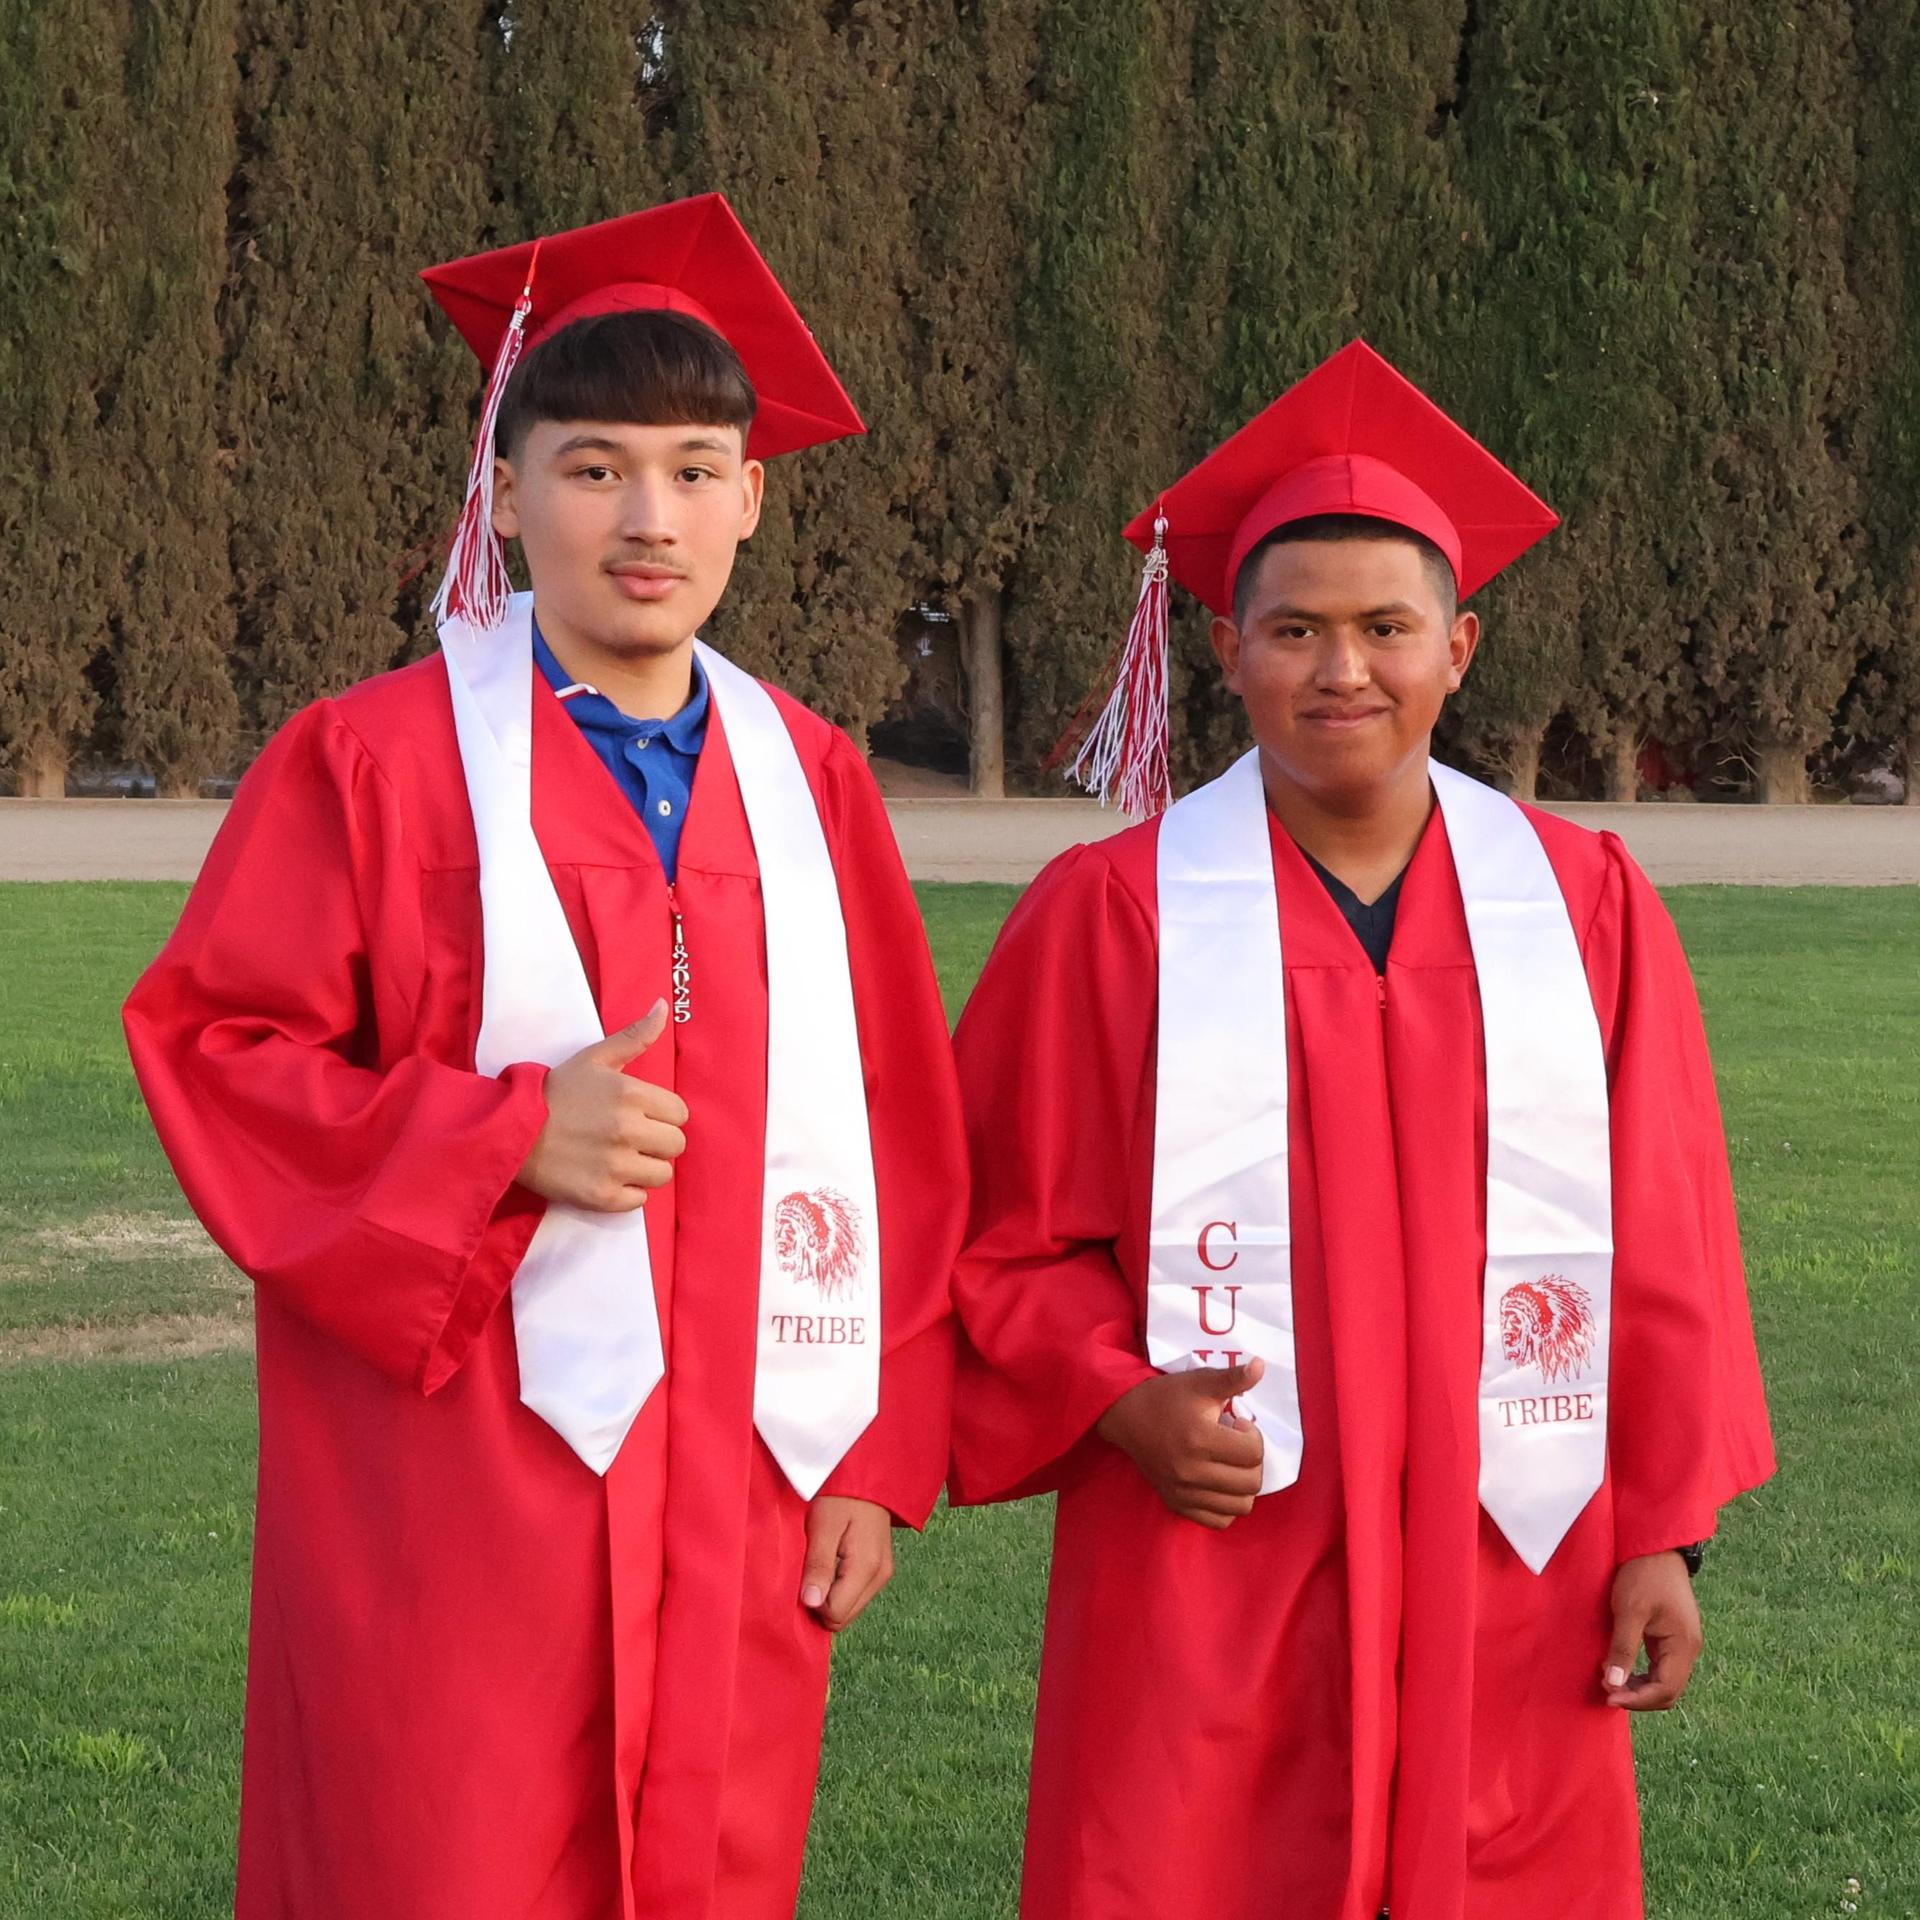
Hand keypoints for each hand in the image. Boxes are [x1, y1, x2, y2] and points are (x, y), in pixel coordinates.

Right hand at [515, 1001, 688, 1212]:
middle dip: (658, 1141)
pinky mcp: (601, 1196)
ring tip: (619, 1157)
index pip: (680, 1113)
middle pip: (676, 1145)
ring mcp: (615, 1166)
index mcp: (631, 1095)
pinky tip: (607, 1176)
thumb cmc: (556, 1092)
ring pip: (662, 1175)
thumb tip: (664, 1006)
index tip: (642, 1114)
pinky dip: (627, 1192)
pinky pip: (639, 1200)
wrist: (511, 1130)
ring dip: (645, 1168)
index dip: (663, 1114)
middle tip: (631, 1137)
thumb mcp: (595, 1058)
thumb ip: (635, 1036)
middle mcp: (627, 1130)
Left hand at [800, 1496, 894, 1632]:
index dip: (814, 1602)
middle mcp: (880, 1577)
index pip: (836, 1613)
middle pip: (845, 1617)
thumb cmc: (841, 1497)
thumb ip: (819, 1565)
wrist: (866, 1477)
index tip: (803, 1577)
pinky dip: (840, 1590)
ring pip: (851, 1610)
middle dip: (822, 1604)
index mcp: (867, 1567)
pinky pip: (857, 1596)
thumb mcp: (823, 1526)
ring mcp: (883, 1575)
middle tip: (808, 1574)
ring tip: (818, 1568)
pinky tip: (831, 1568)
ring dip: (830, 1598)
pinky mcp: (881, 1570)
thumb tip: (811, 1603)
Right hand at [1095, 1358, 1266, 1529]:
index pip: (1253, 1453)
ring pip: (1240, 1506)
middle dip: (1252, 1460)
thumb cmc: (1166, 1396)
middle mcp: (1192, 1471)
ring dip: (1244, 1484)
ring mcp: (1183, 1492)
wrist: (1125, 1416)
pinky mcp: (1176, 1504)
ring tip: (1230, 1464)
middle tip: (1237, 1444)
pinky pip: (1219, 1520)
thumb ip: (1233, 1378)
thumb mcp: (1200, 1381)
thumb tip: (1261, 1366)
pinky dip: (1227, 1505)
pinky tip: (1220, 1482)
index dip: (1254, 1436)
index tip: (1238, 1424)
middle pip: (1251, 1482)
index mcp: (1200, 1438)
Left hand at [1602, 1550, 1703, 1709]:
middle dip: (1639, 1697)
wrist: (1655, 1546)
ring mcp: (1682, 1643)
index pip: (1666, 1689)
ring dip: (1640, 1687)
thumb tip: (1614, 1684)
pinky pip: (1661, 1666)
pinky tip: (1622, 1669)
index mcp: (1683, 1645)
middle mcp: (1688, 1649)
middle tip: (1608, 1693)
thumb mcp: (1629, 1610)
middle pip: (1668, 1690)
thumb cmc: (1642, 1574)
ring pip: (1665, 1680)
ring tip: (1611, 1683)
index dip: (1638, 1700)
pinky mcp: (1673, 1636)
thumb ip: (1623, 1648)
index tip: (1609, 1697)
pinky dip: (1643, 1674)